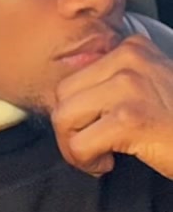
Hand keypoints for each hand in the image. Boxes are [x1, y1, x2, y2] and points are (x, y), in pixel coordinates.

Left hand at [51, 35, 172, 178]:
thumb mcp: (149, 87)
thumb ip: (112, 83)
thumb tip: (66, 101)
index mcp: (131, 48)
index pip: (72, 77)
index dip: (76, 112)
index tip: (96, 129)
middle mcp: (129, 59)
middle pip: (62, 96)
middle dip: (70, 130)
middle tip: (94, 147)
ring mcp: (130, 86)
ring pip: (64, 118)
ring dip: (75, 147)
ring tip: (101, 155)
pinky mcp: (130, 118)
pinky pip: (79, 144)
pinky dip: (86, 162)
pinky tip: (109, 163)